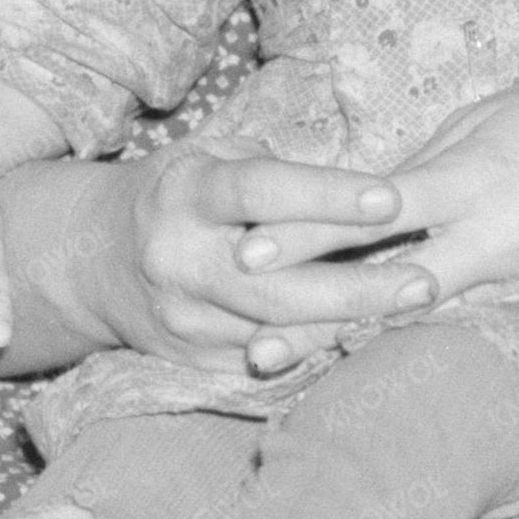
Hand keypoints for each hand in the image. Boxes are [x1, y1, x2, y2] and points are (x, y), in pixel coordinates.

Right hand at [114, 142, 438, 377]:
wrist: (94, 259)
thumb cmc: (183, 193)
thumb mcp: (213, 157)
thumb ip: (276, 172)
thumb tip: (360, 191)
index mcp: (185, 193)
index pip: (260, 192)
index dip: (327, 195)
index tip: (392, 197)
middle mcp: (177, 259)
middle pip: (275, 285)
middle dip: (357, 286)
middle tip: (424, 281)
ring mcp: (182, 318)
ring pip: (275, 331)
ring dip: (349, 322)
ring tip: (413, 307)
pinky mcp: (189, 360)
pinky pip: (264, 361)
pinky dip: (319, 349)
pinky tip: (370, 336)